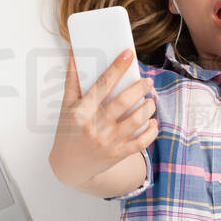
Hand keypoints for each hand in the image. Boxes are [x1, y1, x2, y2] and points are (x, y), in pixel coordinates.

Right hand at [48, 48, 157, 188]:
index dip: (117, 67)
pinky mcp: (118, 154)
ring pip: (136, 120)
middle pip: (124, 101)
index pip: (103, 84)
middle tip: (147, 81)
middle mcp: (95, 126)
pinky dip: (151, 131)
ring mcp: (108, 141)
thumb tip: (74, 53)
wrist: (69, 166)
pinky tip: (153, 122)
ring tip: (150, 100)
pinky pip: (141, 142)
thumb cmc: (68, 131)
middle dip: (140, 87)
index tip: (128, 54)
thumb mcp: (66, 106)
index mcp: (81, 111)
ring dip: (148, 107)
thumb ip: (72, 79)